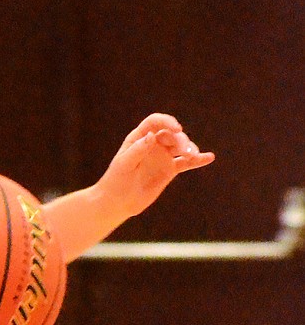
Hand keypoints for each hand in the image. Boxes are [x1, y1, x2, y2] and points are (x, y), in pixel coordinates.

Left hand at [98, 114, 213, 221]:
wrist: (118, 202)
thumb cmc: (116, 181)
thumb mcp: (124, 165)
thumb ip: (138, 150)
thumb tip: (151, 136)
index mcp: (139, 138)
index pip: (155, 123)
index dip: (167, 122)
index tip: (177, 129)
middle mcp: (153, 144)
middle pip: (171, 134)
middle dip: (180, 139)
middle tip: (185, 151)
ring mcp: (163, 156)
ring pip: (180, 146)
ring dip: (189, 148)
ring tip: (193, 155)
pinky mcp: (170, 170)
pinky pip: (186, 162)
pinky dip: (197, 160)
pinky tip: (209, 157)